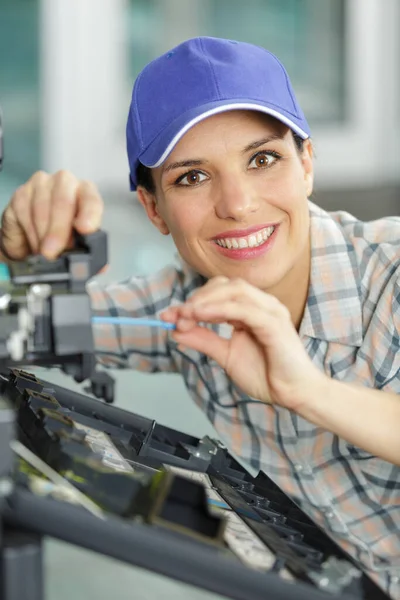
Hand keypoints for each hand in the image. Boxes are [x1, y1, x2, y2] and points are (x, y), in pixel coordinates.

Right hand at [0, 170, 103, 259]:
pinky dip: (30, 234)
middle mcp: (65, 183)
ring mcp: (42, 185)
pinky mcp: (21, 193)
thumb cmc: (62, 237)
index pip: (91, 198)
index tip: (86, 229)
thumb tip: (101, 268)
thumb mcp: (80, 244)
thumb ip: (91, 254)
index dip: (89, 213)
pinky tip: (35, 243)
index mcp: (86, 192)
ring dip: (43, 237)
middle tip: (54, 252)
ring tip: (46, 252)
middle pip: (63, 202)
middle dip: (59, 231)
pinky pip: (25, 213)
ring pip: (42, 209)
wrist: (33, 241)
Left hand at [161, 277, 327, 411]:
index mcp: (251, 310)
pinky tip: (200, 315)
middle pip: (226, 285)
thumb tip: (176, 331)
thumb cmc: (268, 375)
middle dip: (197, 297)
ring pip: (234, 290)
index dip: (193, 300)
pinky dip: (219, 309)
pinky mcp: (273, 323)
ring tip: (185, 314)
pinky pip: (243, 309)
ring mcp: (270, 311)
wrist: (294, 394)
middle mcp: (262, 305)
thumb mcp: (226, 355)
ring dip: (206, 300)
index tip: (169, 315)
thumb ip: (204, 340)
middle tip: (176, 315)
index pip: (219, 293)